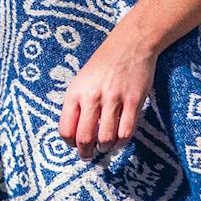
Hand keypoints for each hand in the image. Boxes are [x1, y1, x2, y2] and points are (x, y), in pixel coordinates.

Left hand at [58, 23, 156, 159]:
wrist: (130, 45)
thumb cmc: (103, 65)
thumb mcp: (81, 81)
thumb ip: (77, 105)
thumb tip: (75, 135)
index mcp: (75, 93)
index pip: (66, 129)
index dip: (69, 143)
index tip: (75, 145)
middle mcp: (92, 97)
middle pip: (84, 138)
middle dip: (85, 152)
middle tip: (88, 155)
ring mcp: (114, 99)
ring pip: (106, 138)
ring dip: (105, 149)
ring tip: (105, 148)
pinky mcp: (134, 101)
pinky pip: (126, 131)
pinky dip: (122, 142)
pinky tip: (119, 140)